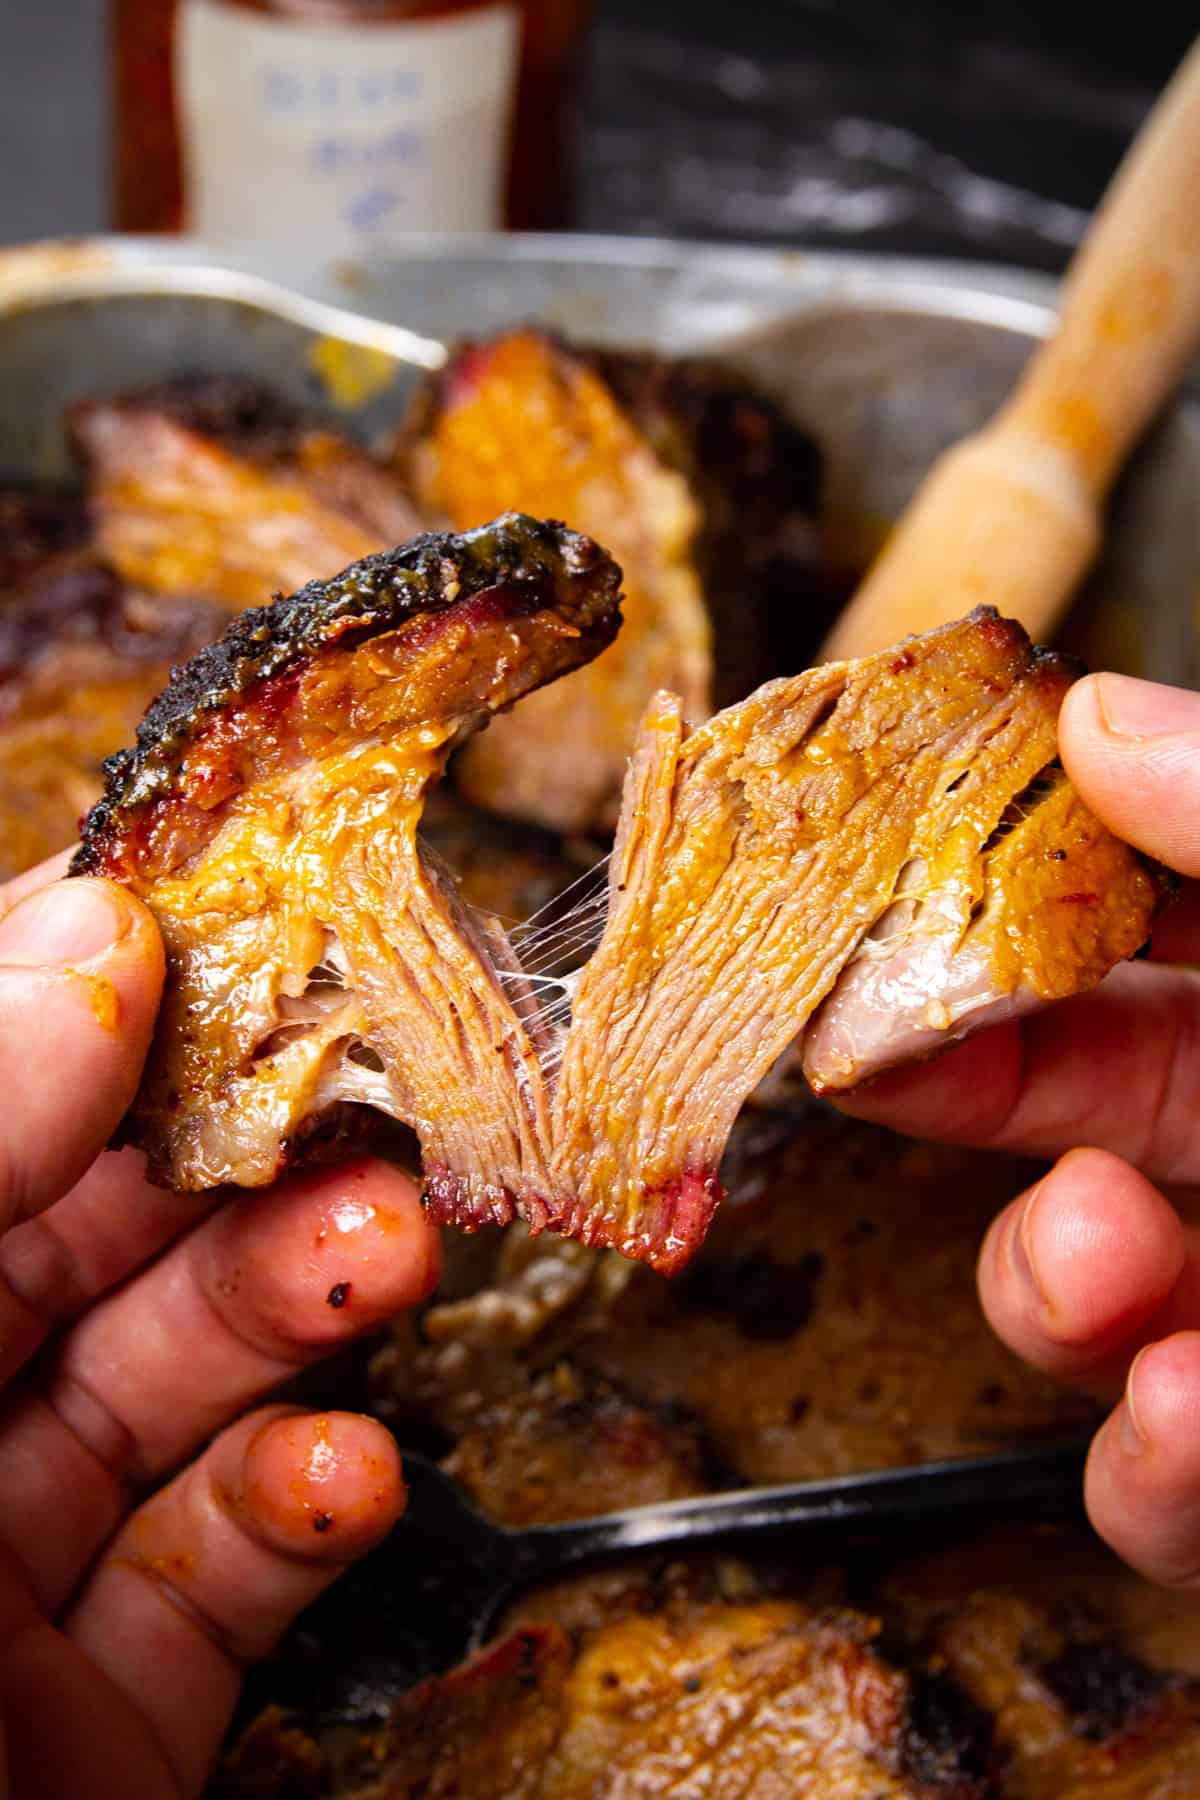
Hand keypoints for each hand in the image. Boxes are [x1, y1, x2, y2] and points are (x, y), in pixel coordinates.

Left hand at [0, 854, 439, 1797]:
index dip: (79, 998)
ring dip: (297, 1307)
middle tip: (368, 1095)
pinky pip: (216, 1575)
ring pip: (169, 1385)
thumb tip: (82, 939)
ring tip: (388, 1255)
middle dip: (235, 1155)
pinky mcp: (95, 1719)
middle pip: (76, 1231)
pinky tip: (339, 1468)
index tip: (225, 929)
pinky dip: (298, 1504)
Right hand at [837, 672, 1199, 1588]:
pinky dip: (1144, 1467)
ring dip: (1048, 1287)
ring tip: (1095, 1265)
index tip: (868, 888)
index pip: (1112, 907)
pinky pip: (1159, 1473)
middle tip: (873, 1056)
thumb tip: (1092, 713)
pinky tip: (1172, 1418)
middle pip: (1068, 1085)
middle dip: (960, 1080)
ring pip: (1085, 1292)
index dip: (983, 890)